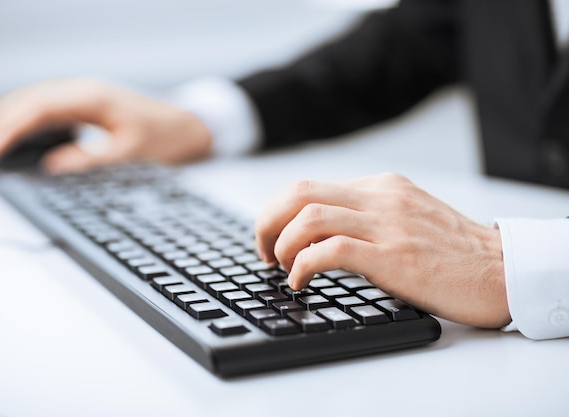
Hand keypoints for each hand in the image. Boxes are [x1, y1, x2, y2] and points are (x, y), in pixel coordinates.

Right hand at [0, 78, 211, 173]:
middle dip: (0, 121)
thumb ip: (91, 157)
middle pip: (30, 100)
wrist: (185, 124)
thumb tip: (52, 165)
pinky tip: (14, 132)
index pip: (39, 107)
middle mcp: (82, 90)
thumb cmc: (161, 134)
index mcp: (91, 97)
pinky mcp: (84, 105)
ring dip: (8, 118)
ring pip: (34, 101)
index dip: (11, 126)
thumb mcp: (129, 150)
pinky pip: (47, 108)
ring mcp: (82, 95)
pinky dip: (25, 120)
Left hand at [255, 173, 509, 327]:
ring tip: (280, 267)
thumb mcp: (407, 217)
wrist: (502, 271)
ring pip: (309, 217)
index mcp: (381, 187)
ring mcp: (387, 224)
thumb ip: (368, 215)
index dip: (276, 211)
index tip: (270, 237)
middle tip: (263, 252)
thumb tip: (320, 231)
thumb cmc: (453, 252)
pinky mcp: (394, 255)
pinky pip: (330, 250)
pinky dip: (302, 265)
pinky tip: (300, 281)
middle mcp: (380, 198)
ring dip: (280, 244)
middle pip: (299, 192)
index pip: (308, 186)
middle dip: (266, 222)